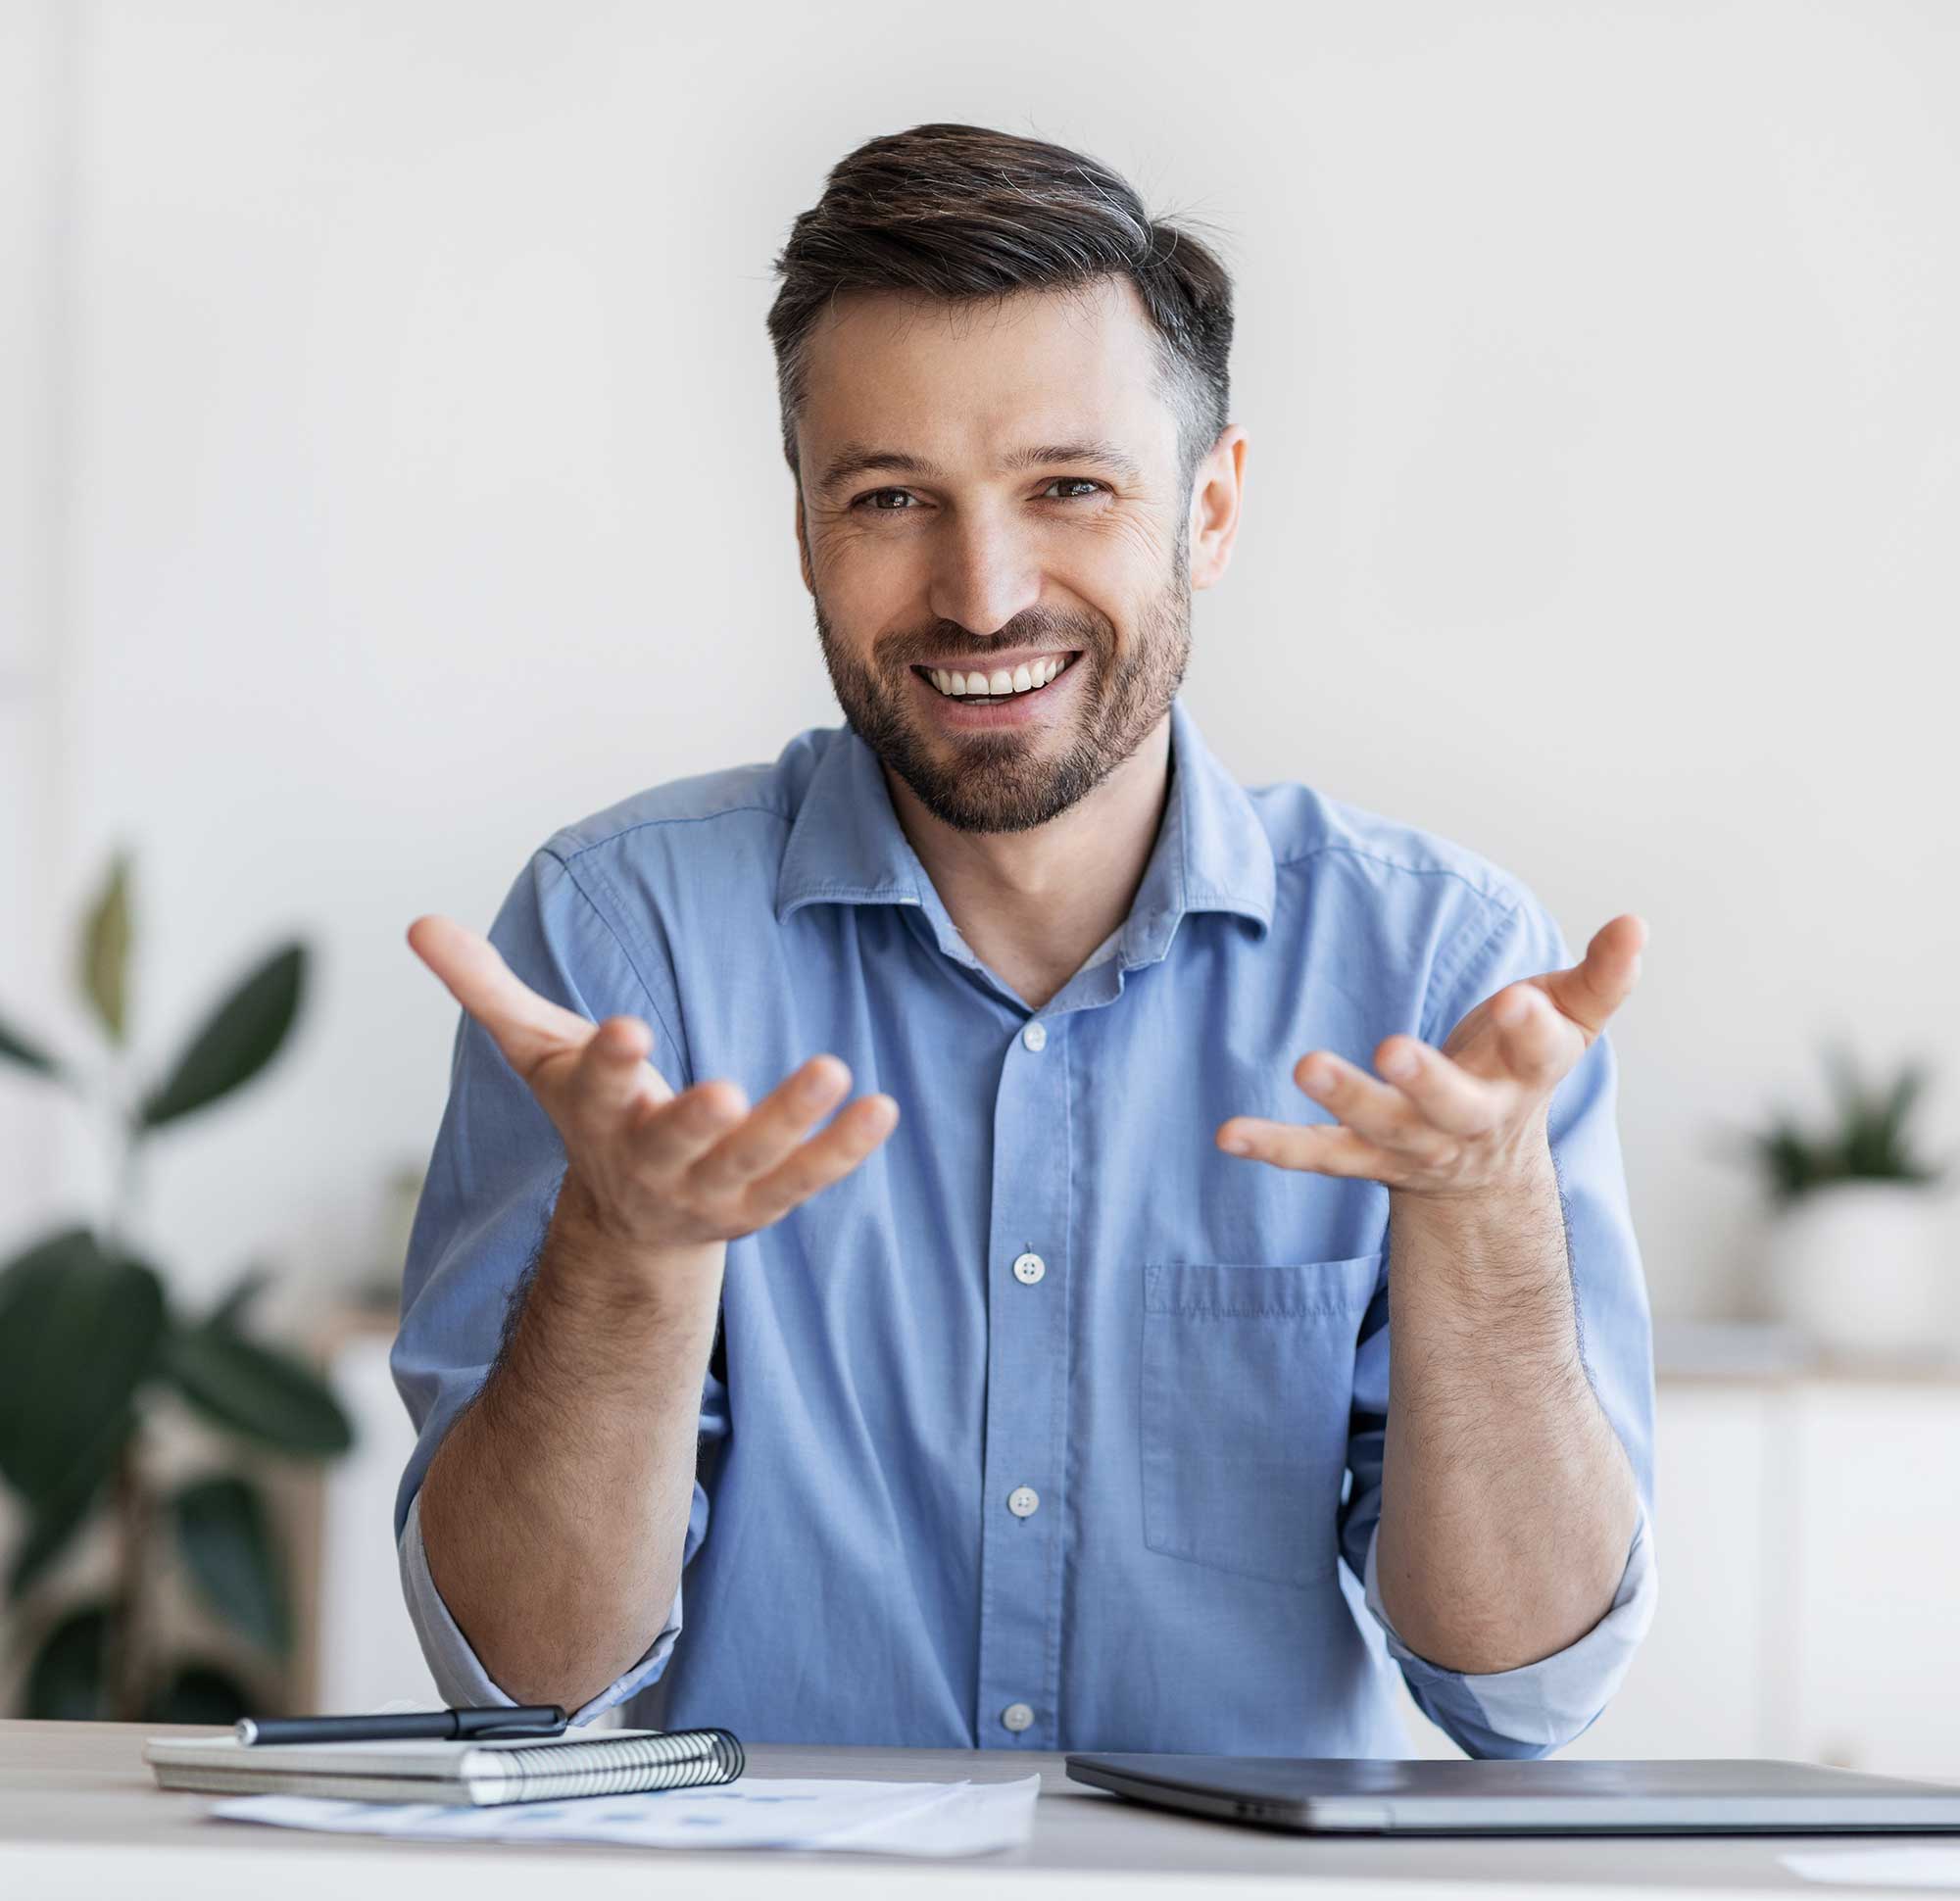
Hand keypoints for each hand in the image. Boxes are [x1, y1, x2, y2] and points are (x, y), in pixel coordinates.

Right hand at [407, 915, 899, 1248]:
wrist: (630, 1225)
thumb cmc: (592, 1114)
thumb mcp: (539, 1052)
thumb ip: (487, 988)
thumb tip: (417, 921)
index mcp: (597, 1117)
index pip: (595, 1090)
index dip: (608, 1062)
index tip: (624, 1029)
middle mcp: (651, 1161)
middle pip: (674, 1143)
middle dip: (694, 1121)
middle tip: (723, 1091)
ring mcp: (710, 1190)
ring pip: (753, 1164)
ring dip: (793, 1123)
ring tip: (836, 1068)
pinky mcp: (761, 1203)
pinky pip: (807, 1180)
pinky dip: (844, 1149)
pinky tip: (882, 1108)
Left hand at [1216, 913, 1646, 1199]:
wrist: (1486, 1170)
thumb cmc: (1518, 1069)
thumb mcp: (1568, 1022)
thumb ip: (1602, 977)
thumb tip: (1636, 923)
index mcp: (1526, 1079)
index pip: (1539, 1055)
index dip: (1534, 1030)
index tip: (1524, 1000)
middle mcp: (1469, 1121)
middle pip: (1450, 1105)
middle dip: (1425, 1080)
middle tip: (1393, 1049)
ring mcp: (1413, 1145)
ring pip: (1378, 1128)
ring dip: (1343, 1099)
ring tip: (1307, 1064)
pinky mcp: (1364, 1159)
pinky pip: (1317, 1156)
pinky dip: (1275, 1146)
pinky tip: (1228, 1134)